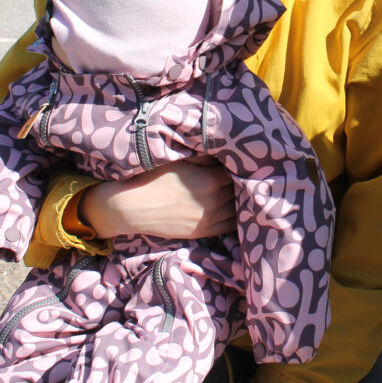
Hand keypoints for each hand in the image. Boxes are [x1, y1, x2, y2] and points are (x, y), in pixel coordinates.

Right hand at [80, 160, 236, 239]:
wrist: (134, 206)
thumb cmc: (156, 177)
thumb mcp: (182, 159)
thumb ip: (206, 156)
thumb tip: (223, 151)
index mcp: (212, 180)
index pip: (240, 172)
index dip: (243, 167)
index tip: (245, 163)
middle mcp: (215, 201)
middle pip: (241, 191)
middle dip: (244, 184)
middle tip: (247, 178)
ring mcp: (210, 219)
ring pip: (239, 210)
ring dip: (242, 202)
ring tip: (244, 194)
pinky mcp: (203, 231)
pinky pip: (229, 226)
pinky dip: (237, 219)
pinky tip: (238, 211)